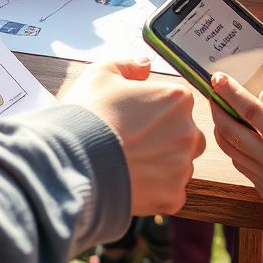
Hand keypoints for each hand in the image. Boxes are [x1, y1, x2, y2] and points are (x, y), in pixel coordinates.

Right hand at [67, 58, 205, 215]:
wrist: (74, 160)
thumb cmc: (88, 114)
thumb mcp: (101, 73)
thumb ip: (129, 65)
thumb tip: (145, 65)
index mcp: (177, 99)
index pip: (176, 102)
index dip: (153, 109)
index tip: (134, 117)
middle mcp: (188, 131)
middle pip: (184, 134)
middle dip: (164, 137)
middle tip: (132, 140)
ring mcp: (182, 167)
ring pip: (179, 165)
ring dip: (161, 165)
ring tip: (128, 162)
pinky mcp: (173, 197)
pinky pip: (170, 193)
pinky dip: (154, 191)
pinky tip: (131, 181)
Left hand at [208, 72, 262, 231]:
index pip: (250, 111)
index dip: (231, 92)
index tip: (218, 77)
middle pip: (232, 132)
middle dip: (218, 109)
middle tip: (212, 93)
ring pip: (233, 153)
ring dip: (222, 130)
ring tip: (220, 112)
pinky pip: (244, 169)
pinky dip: (236, 151)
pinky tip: (239, 139)